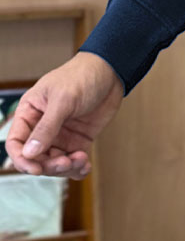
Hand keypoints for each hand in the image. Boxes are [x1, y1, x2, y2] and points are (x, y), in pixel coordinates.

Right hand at [5, 52, 123, 180]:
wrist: (111, 71)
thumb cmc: (82, 76)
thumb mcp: (63, 99)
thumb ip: (47, 126)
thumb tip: (29, 153)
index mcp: (30, 113)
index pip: (15, 143)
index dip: (22, 159)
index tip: (36, 168)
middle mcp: (42, 127)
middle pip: (35, 158)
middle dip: (49, 165)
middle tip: (66, 162)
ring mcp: (60, 135)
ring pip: (53, 164)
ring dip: (65, 168)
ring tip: (80, 159)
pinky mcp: (78, 140)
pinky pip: (73, 163)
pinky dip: (77, 169)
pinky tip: (85, 165)